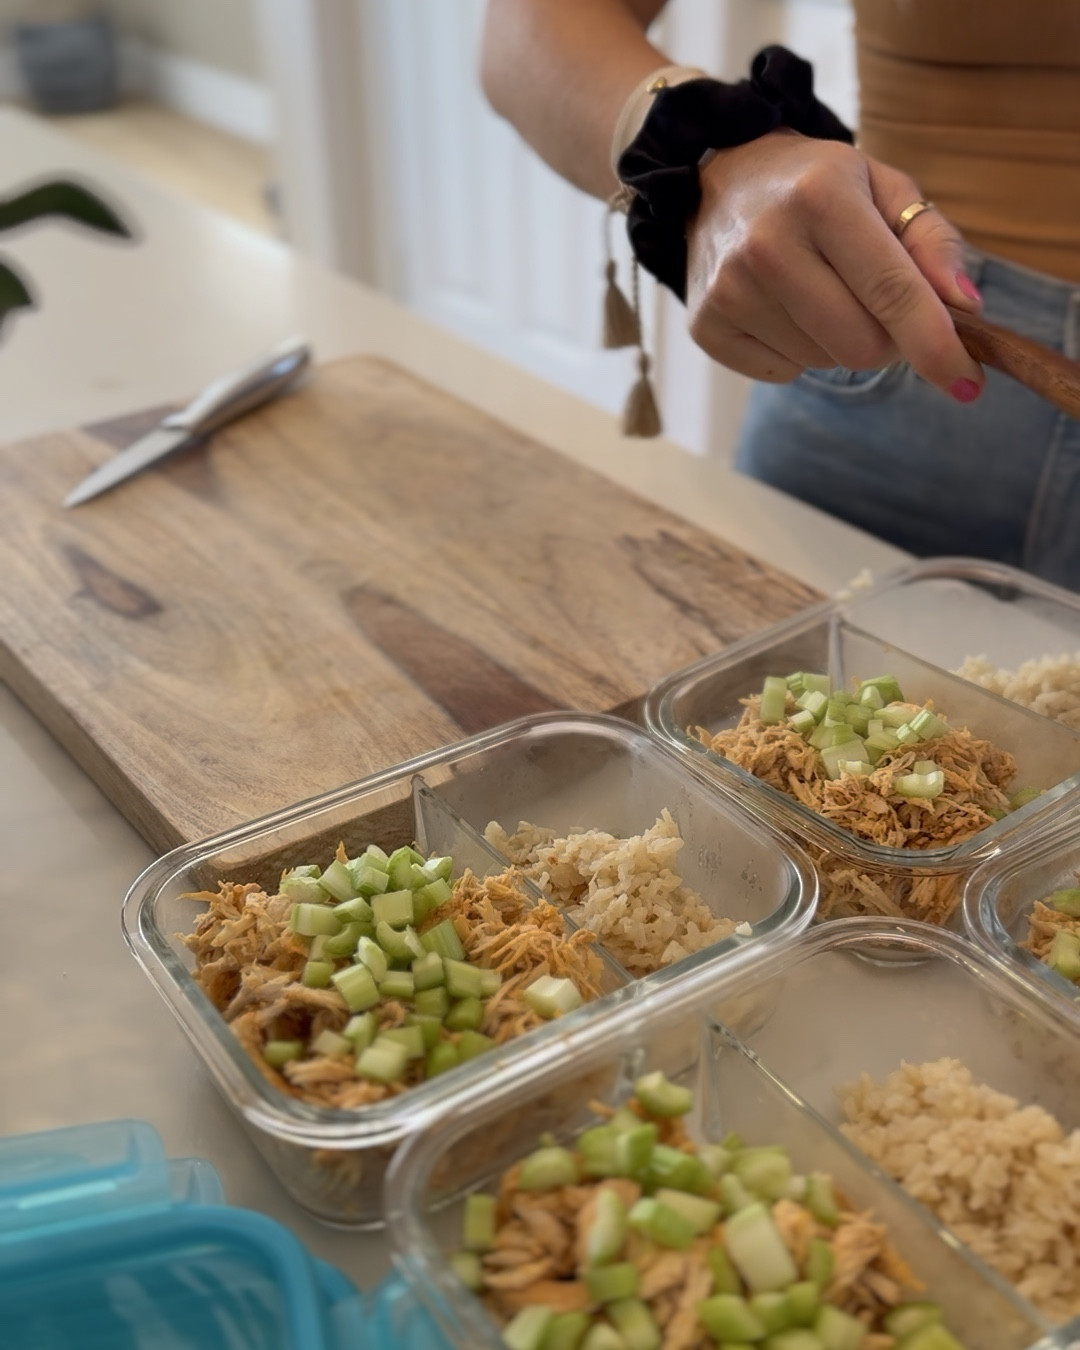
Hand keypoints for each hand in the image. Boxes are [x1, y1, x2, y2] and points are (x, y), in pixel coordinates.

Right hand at [684, 129, 984, 400]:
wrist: (719, 182)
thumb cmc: (815, 186)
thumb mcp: (883, 187)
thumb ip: (932, 242)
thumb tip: (964, 309)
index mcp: (822, 198)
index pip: (892, 291)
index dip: (935, 345)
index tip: (967, 384)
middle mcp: (768, 245)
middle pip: (860, 345)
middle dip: (887, 342)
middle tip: (878, 310)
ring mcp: (729, 290)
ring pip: (822, 362)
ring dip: (837, 342)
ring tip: (818, 293)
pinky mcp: (706, 327)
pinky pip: (781, 373)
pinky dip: (796, 353)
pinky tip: (782, 309)